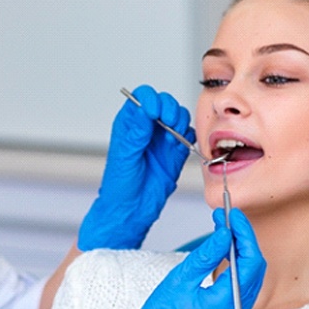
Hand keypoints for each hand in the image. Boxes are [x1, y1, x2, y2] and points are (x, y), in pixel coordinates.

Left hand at [78, 85, 194, 250]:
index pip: (142, 98)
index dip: (151, 99)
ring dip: (180, 121)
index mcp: (129, 125)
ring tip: (173, 137)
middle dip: (169, 108)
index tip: (154, 111)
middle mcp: (147, 129)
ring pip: (178, 117)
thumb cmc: (119, 186)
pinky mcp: (175, 153)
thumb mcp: (125, 157)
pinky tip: (180, 146)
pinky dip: (189, 137)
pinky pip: (188, 136)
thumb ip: (135, 132)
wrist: (131, 211)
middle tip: (169, 122)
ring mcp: (162, 140)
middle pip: (164, 103)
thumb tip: (142, 108)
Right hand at [103, 208, 265, 308]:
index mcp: (228, 302)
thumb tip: (226, 233)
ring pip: (250, 272)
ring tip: (224, 226)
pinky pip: (241, 281)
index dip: (245, 234)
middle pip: (255, 266)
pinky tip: (224, 247)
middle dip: (243, 238)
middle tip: (228, 216)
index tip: (234, 215)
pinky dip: (236, 261)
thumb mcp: (182, 278)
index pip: (250, 262)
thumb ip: (207, 255)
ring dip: (240, 248)